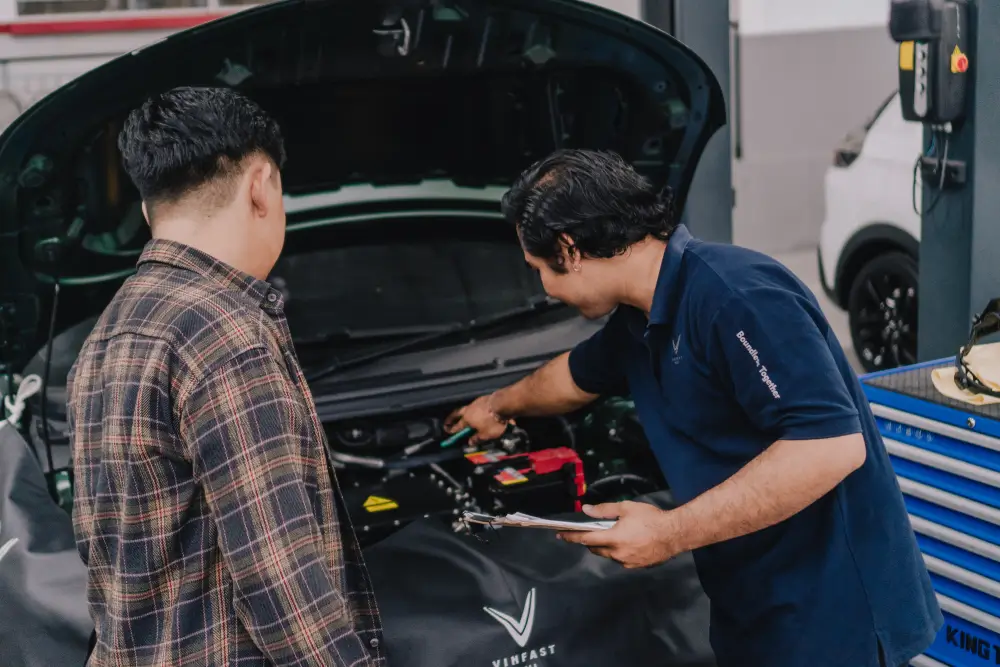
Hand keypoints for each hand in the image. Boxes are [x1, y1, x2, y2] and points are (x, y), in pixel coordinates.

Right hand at [443, 394, 511, 443]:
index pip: (457, 426)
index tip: (447, 431)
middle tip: (448, 421)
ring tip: (465, 415)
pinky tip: (479, 410)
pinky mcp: (484, 398)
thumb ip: (477, 439)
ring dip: (465, 412)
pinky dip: (476, 409)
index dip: (452, 430)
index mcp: (467, 419)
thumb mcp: (486, 435)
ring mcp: (476, 402)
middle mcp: (469, 410)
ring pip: (467, 408)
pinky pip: (477, 405)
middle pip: (457, 413)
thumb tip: (470, 442)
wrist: (503, 404)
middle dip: (452, 418)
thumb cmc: (493, 421)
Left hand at [557, 501, 681, 568]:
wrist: (675, 533)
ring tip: (615, 534)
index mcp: (613, 539)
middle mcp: (617, 554)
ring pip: (609, 555)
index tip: (560, 535)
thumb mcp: (626, 508)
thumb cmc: (650, 518)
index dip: (571, 537)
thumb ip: (604, 510)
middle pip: (596, 549)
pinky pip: (621, 559)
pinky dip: (619, 552)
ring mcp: (627, 562)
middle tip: (594, 531)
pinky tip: (628, 543)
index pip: (586, 539)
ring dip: (606, 546)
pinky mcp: (636, 566)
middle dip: (591, 541)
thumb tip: (586, 510)